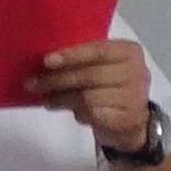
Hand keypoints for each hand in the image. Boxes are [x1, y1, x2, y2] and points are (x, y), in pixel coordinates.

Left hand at [26, 38, 155, 148]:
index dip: (71, 55)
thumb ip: (82, 59)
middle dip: (58, 80)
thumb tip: (45, 61)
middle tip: (34, 84)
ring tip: (47, 100)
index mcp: (129, 51)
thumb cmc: (110, 87)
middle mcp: (137, 71)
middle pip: (90, 75)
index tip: (46, 61)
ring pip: (88, 97)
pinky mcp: (127, 118)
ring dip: (62, 99)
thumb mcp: (101, 65)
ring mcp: (134, 96)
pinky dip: (77, 113)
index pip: (98, 50)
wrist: (131, 121)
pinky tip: (70, 111)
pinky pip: (93, 114)